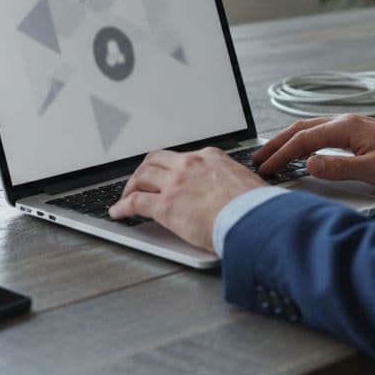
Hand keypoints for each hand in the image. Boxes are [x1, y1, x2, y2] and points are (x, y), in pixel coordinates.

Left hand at [110, 148, 265, 251]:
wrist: (253, 218)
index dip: (170, 166)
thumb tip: (234, 196)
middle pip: (156, 160)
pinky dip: (122, 207)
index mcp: (210, 157)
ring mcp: (175, 184)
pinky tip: (118, 212)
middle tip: (139, 181)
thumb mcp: (246, 183)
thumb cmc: (256, 207)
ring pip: (142, 177)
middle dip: (144, 170)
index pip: (183, 157)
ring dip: (131, 186)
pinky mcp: (165, 206)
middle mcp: (189, 165)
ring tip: (126, 196)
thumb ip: (232, 184)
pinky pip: (135, 203)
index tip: (168, 173)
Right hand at [255, 114, 374, 187]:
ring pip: (310, 128)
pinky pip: (321, 131)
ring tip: (272, 153)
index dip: (281, 154)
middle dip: (277, 143)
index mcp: (347, 128)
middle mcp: (346, 121)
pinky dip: (304, 139)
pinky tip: (301, 149)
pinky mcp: (358, 132)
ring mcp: (352, 125)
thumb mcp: (374, 170)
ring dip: (288, 140)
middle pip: (301, 128)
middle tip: (257, 159)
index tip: (265, 168)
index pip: (304, 140)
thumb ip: (339, 168)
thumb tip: (308, 164)